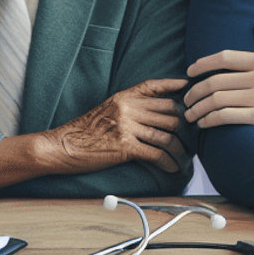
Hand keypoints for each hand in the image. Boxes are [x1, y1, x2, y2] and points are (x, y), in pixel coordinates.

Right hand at [44, 78, 187, 174]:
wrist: (62, 146)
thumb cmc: (84, 130)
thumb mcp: (107, 108)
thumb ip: (129, 105)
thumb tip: (154, 110)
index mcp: (124, 96)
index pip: (156, 87)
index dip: (174, 86)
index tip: (189, 87)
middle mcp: (128, 107)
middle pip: (168, 112)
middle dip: (183, 126)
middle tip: (191, 137)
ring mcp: (127, 126)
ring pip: (166, 134)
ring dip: (179, 148)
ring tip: (185, 158)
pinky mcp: (125, 146)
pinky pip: (155, 153)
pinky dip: (168, 161)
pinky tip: (173, 167)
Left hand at [185, 21, 253, 145]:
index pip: (225, 58)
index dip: (202, 63)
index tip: (190, 71)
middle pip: (216, 80)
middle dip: (195, 90)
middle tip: (186, 99)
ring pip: (217, 99)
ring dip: (198, 108)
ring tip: (191, 115)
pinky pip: (226, 117)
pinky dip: (210, 120)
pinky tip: (204, 124)